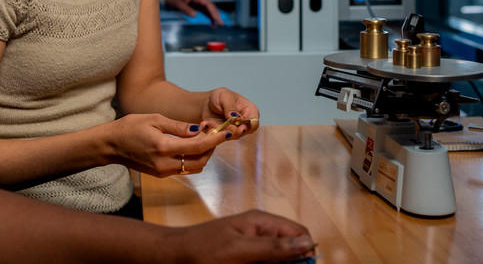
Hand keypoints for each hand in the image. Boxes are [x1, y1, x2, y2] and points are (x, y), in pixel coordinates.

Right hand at [107, 113, 228, 176]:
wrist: (111, 145)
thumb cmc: (131, 127)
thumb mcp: (155, 119)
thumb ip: (178, 126)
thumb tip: (199, 130)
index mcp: (163, 147)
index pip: (198, 147)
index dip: (215, 140)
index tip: (226, 132)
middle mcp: (165, 164)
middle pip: (200, 161)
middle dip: (211, 148)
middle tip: (215, 132)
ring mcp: (163, 171)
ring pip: (193, 167)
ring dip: (203, 154)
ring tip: (204, 138)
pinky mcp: (161, 174)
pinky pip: (184, 168)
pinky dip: (192, 158)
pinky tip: (191, 145)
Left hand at [164, 0, 223, 26]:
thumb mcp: (178, 4)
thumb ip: (186, 9)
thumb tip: (195, 15)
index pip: (207, 4)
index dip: (213, 11)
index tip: (216, 18)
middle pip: (210, 6)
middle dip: (216, 14)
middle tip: (221, 23)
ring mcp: (198, 2)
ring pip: (209, 9)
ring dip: (214, 16)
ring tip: (218, 25)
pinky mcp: (196, 6)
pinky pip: (205, 11)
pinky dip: (209, 17)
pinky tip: (212, 23)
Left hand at [165, 210, 314, 263]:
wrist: (174, 256)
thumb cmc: (203, 250)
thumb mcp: (240, 250)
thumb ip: (273, 247)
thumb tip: (308, 243)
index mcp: (262, 222)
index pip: (299, 233)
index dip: (307, 253)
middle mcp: (261, 232)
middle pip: (290, 250)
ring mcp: (252, 246)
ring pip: (277, 261)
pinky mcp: (245, 258)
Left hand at [201, 88, 258, 139]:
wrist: (207, 104)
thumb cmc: (220, 97)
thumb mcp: (225, 96)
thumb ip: (230, 107)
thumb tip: (236, 118)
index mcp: (250, 111)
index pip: (254, 123)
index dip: (248, 127)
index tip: (240, 129)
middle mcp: (244, 123)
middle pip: (242, 132)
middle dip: (230, 130)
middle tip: (220, 126)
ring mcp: (234, 131)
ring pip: (229, 136)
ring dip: (218, 130)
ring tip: (208, 123)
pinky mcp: (223, 135)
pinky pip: (219, 137)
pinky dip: (211, 132)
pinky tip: (205, 125)